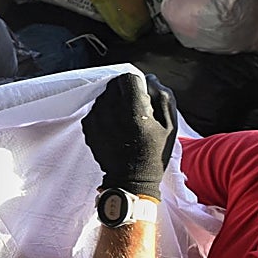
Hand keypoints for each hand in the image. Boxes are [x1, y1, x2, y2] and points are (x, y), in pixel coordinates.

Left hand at [82, 73, 176, 199]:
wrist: (131, 179)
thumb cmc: (154, 153)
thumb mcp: (170, 125)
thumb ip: (162, 96)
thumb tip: (149, 79)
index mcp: (133, 110)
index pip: (128, 78)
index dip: (137, 84)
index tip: (142, 96)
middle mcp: (111, 111)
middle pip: (113, 84)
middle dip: (125, 92)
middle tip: (134, 109)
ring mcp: (96, 119)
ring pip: (103, 95)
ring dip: (113, 101)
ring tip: (124, 120)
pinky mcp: (88, 127)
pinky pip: (95, 109)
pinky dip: (104, 113)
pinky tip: (114, 127)